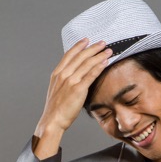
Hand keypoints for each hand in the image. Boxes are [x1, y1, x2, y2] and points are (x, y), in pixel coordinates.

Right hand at [33, 39, 112, 156]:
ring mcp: (71, 81)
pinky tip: (105, 62)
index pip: (69, 55)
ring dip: (99, 55)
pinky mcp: (78, 89)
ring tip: (108, 51)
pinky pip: (90, 75)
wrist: (52, 120)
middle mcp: (63, 75)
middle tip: (102, 43)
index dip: (79, 46)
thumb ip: (63, 82)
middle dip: (93, 48)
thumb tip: (72, 78)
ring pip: (87, 63)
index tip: (86, 40)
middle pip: (80, 56)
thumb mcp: (56, 91)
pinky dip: (98, 67)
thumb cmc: (55, 110)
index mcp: (57, 74)